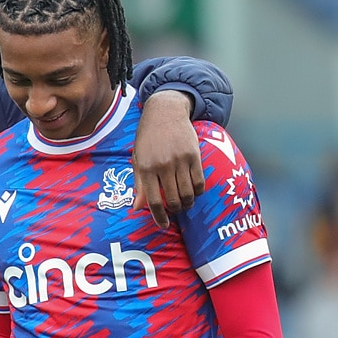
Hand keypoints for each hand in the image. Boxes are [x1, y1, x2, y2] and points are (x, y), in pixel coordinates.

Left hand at [132, 90, 206, 228]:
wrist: (165, 112)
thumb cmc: (148, 138)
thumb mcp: (138, 159)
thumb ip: (139, 184)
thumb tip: (137, 208)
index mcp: (146, 167)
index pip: (153, 200)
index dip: (159, 217)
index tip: (163, 225)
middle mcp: (163, 165)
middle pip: (174, 200)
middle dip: (176, 210)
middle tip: (176, 210)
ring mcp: (180, 160)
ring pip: (188, 194)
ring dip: (188, 203)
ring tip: (185, 202)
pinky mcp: (194, 156)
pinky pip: (200, 182)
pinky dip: (198, 191)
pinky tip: (194, 191)